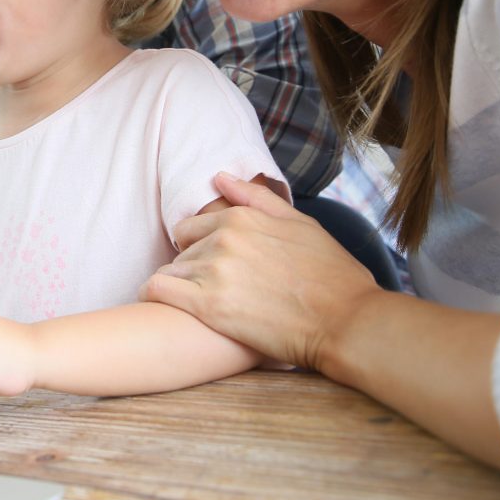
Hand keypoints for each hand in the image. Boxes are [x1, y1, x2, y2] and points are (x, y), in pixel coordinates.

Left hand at [141, 174, 377, 372]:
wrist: (346, 322)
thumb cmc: (332, 276)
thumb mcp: (301, 225)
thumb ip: (257, 200)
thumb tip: (219, 177)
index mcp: (242, 218)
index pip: (192, 227)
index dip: (199, 247)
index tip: (211, 267)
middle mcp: (223, 239)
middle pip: (181, 250)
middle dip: (191, 267)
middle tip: (211, 290)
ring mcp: (214, 272)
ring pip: (169, 270)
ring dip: (178, 286)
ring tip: (194, 305)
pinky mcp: (208, 307)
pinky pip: (158, 291)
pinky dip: (153, 295)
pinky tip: (159, 305)